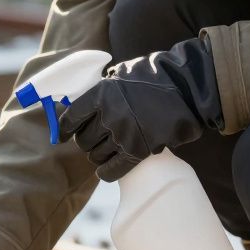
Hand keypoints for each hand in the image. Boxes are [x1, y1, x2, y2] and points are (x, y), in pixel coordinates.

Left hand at [57, 36, 222, 180]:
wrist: (186, 86)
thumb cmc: (152, 78)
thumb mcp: (119, 77)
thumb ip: (99, 93)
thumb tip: (77, 110)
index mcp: (101, 94)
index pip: (71, 118)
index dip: (64, 129)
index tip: (63, 135)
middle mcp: (109, 115)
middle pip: (83, 140)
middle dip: (88, 141)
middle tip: (97, 138)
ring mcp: (124, 134)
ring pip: (96, 156)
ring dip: (99, 155)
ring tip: (109, 148)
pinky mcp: (139, 150)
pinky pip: (112, 170)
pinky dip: (107, 172)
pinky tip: (106, 171)